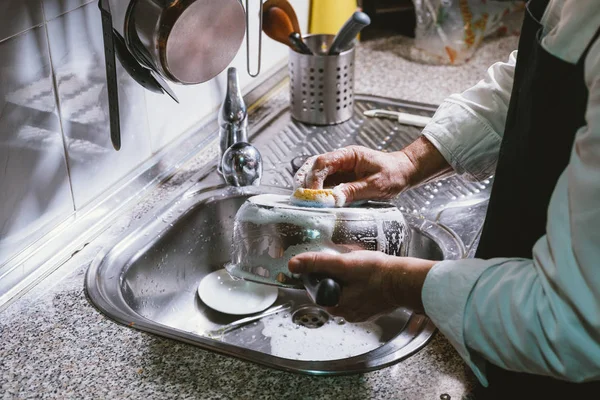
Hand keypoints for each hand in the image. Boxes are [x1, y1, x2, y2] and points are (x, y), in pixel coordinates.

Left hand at [288, 250, 436, 321]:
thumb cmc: (377, 273)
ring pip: (345, 294)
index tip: (330, 264)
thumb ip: (317, 263)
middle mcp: (346, 314)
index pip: (315, 289)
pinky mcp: (372, 310)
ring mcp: (360, 313)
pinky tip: (368, 278)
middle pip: (329, 292)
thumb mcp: (342, 264)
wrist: (404, 280)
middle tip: (347, 265)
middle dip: (335, 278)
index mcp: (335, 306)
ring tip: (359, 271)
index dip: (319, 274)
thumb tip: (293, 265)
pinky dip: (361, 288)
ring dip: (348, 282)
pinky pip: (359, 297)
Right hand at [293, 146, 414, 204]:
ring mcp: (340, 168)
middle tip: (302, 197)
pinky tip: (316, 200)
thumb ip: (353, 190)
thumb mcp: (375, 185)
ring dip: (309, 186)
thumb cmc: (393, 174)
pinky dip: (318, 191)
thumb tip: (333, 198)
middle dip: (305, 181)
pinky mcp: (342, 178)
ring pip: (316, 174)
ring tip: (305, 199)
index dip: (314, 178)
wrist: (404, 171)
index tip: (312, 194)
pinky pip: (325, 183)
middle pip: (314, 166)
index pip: (323, 163)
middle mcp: (341, 159)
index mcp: (349, 155)